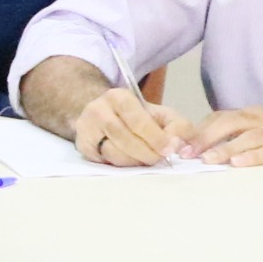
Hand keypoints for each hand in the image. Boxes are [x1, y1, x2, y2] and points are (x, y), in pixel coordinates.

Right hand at [70, 85, 192, 166]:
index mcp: (119, 97)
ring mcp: (86, 128)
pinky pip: (104, 161)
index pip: (138, 120)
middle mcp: (98, 109)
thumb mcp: (160, 115)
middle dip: (147, 152)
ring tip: (145, 159)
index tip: (169, 150)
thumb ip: (177, 126)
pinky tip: (129, 160)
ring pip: (114, 152)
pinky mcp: (82, 146)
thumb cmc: (136, 117)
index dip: (155, 137)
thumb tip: (180, 146)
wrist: (104, 117)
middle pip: (125, 137)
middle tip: (159, 159)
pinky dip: (121, 164)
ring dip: (134, 161)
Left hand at [176, 106, 262, 168]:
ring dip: (228, 148)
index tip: (181, 148)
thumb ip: (227, 140)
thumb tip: (192, 152)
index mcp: (250, 114)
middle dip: (207, 138)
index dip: (199, 132)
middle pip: (231, 122)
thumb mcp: (252, 137)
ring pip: (250, 136)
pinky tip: (239, 163)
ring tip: (210, 160)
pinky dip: (255, 157)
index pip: (219, 117)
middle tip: (190, 154)